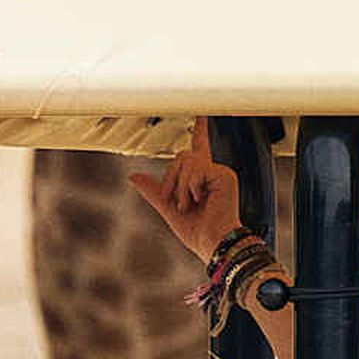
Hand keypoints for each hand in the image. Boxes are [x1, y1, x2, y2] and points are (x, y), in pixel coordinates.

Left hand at [125, 117, 243, 261]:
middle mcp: (212, 172)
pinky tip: (200, 199)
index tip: (202, 114)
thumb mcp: (168, 208)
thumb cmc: (197, 231)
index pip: (198, 148)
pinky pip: (196, 170)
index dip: (201, 129)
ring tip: (189, 205)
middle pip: (181, 157)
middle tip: (177, 204)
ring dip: (180, 188)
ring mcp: (220, 173)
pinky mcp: (225, 175)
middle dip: (171, 181)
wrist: (213, 243)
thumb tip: (133, 176)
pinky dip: (191, 187)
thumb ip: (153, 190)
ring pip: (186, 162)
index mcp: (200, 178)